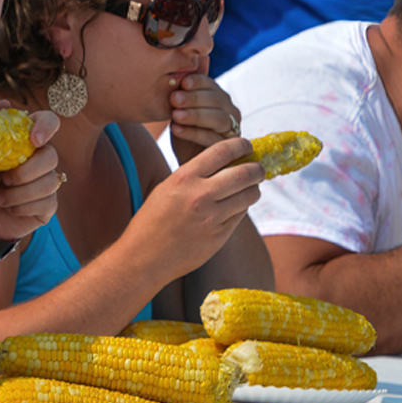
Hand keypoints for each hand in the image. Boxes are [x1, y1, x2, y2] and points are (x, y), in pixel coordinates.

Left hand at [0, 111, 60, 240]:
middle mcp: (38, 160)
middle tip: (4, 179)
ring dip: (20, 192)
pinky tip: (8, 208)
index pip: (48, 122)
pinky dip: (23, 207)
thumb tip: (3, 103)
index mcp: (23, 141)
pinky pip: (48, 203)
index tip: (34, 139)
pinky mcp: (46, 207)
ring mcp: (45, 184)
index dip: (46, 126)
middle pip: (52, 156)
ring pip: (50, 182)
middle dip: (27, 170)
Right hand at [123, 136, 262, 283]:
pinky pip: (240, 215)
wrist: (143, 257)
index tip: (246, 146)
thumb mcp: (167, 188)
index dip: (241, 145)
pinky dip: (242, 208)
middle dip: (257, 169)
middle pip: (244, 173)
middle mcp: (200, 196)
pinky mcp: (219, 237)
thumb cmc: (153, 220)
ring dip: (254, 189)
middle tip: (258, 169)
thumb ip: (194, 174)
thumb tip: (225, 162)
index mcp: (184, 178)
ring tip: (250, 188)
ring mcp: (211, 218)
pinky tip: (235, 206)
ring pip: (249, 195)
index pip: (223, 150)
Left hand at [168, 73, 242, 164]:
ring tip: (175, 115)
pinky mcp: (228, 149)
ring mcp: (232, 130)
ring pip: (218, 118)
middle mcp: (231, 112)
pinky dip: (194, 133)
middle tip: (174, 99)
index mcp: (219, 98)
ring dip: (196, 115)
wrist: (189, 163)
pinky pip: (213, 139)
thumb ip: (183, 92)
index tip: (183, 83)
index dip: (198, 82)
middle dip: (194, 98)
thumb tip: (181, 68)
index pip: (211, 85)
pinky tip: (177, 129)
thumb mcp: (181, 110)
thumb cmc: (184, 132)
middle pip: (216, 100)